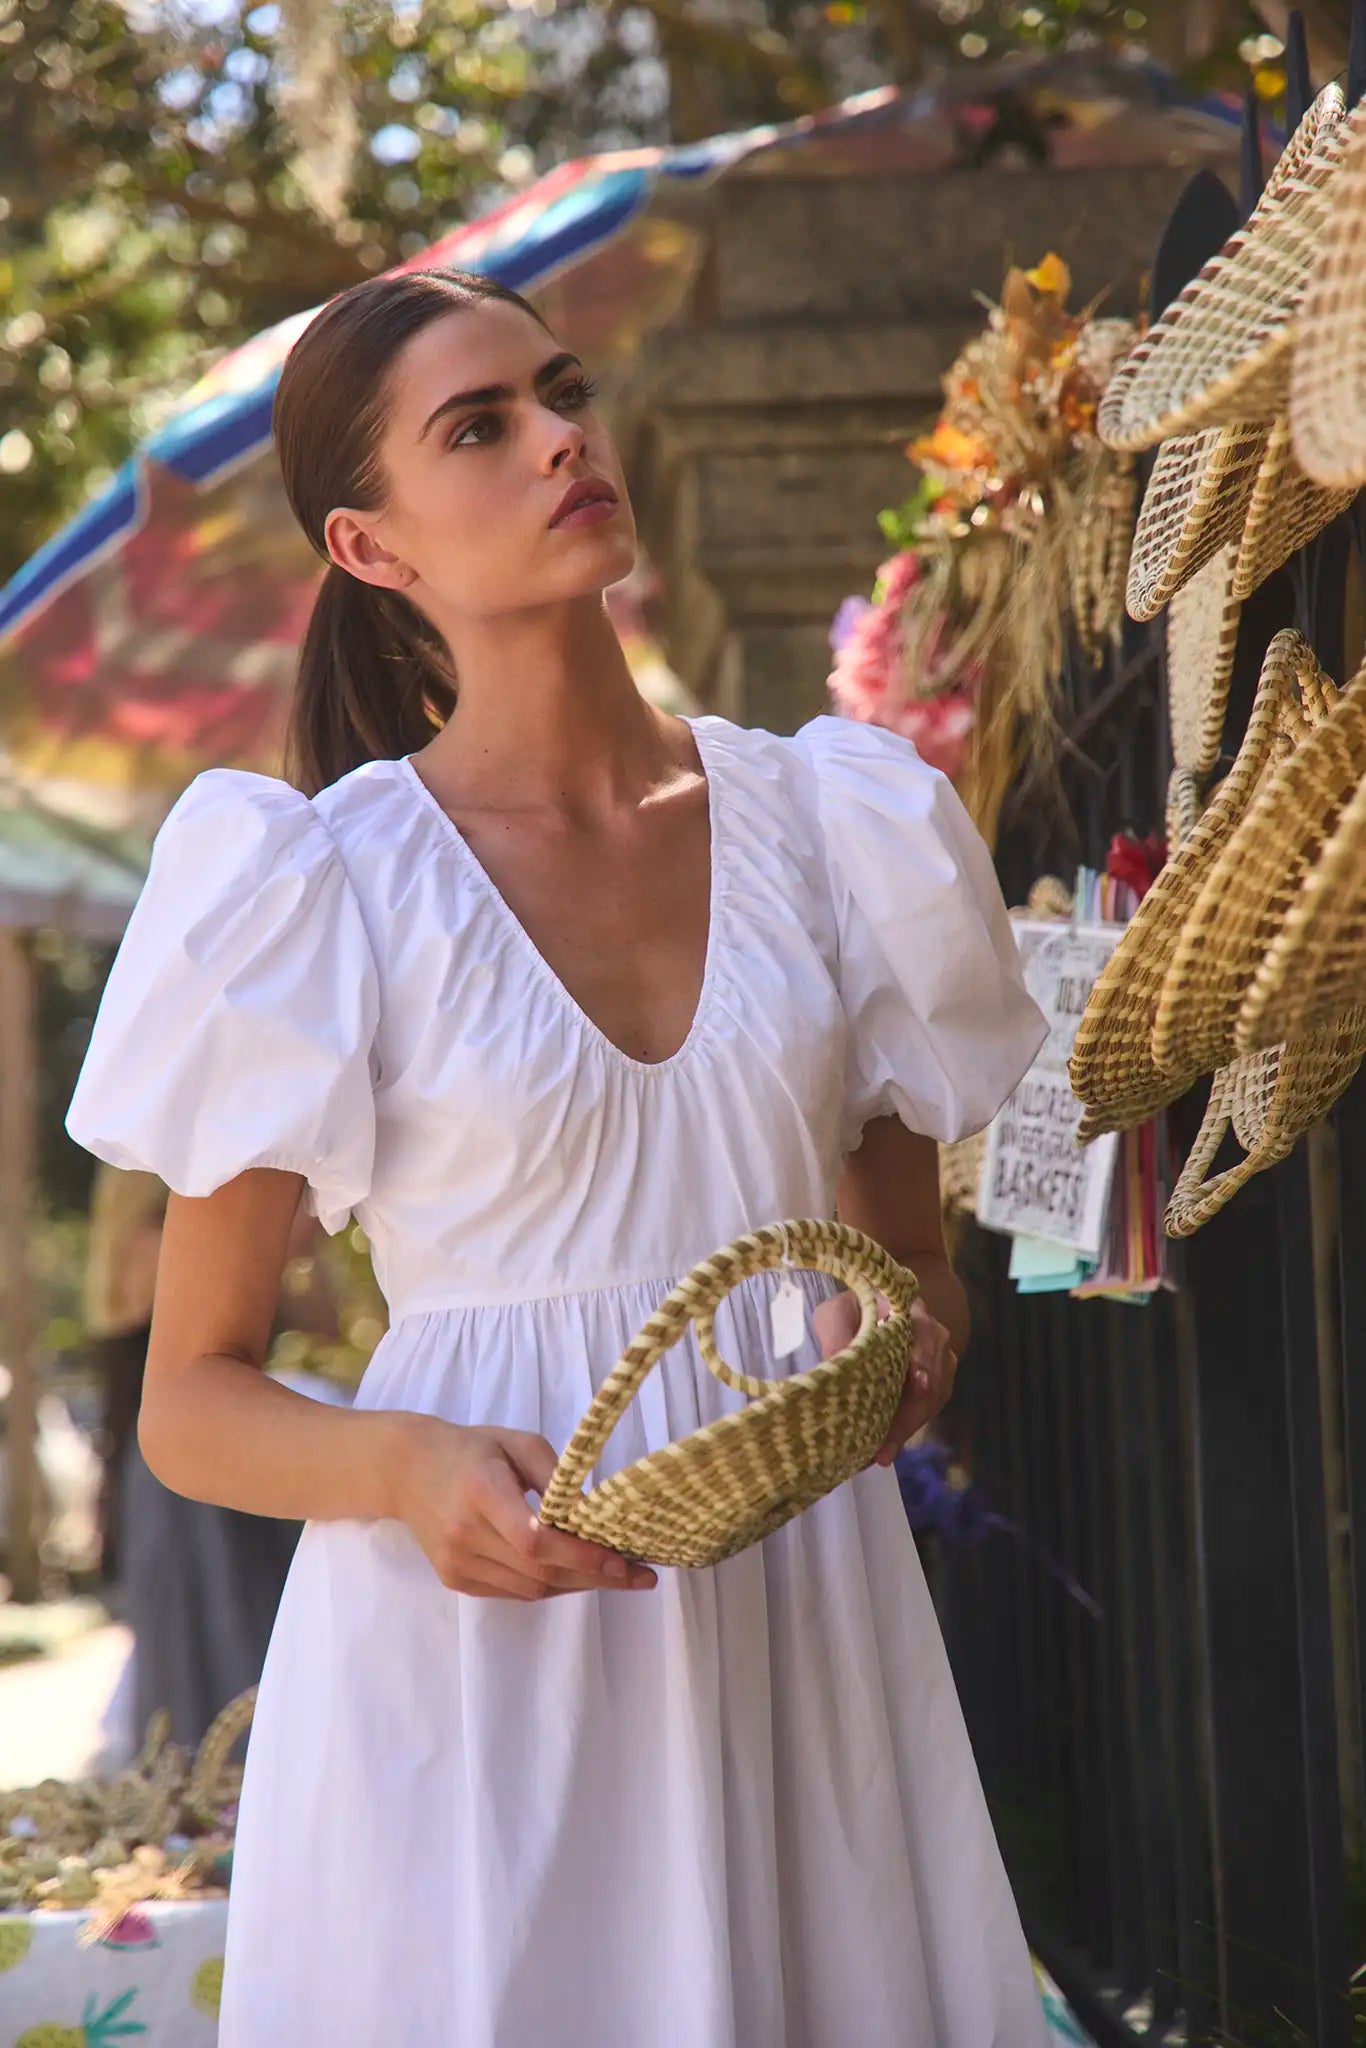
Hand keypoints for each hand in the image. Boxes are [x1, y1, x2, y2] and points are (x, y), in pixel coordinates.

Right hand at [391, 1417, 656, 1599]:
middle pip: (539, 1572)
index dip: (583, 1557)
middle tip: (639, 1576)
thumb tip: (596, 1515)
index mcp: (482, 1491)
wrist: (408, 1470)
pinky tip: (572, 1574)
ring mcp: (457, 1562)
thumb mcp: (519, 1444)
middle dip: (596, 1577)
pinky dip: (548, 1586)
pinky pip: (514, 1592)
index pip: (536, 1540)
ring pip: (530, 1589)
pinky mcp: (455, 1579)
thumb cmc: (473, 1448)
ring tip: (614, 1575)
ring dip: (577, 1584)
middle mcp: (465, 1533)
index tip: (626, 1563)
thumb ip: (558, 1478)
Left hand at [811, 1291, 957, 1467]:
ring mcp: (938, 1363)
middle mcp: (935, 1338)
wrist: (873, 1308)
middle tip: (883, 1447)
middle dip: (908, 1415)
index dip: (923, 1360)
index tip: (916, 1384)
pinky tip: (885, 1448)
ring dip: (906, 1428)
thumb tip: (835, 1366)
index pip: (926, 1336)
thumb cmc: (855, 1308)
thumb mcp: (836, 1312)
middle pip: (931, 1379)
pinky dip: (906, 1429)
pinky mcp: (934, 1385)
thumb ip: (836, 1332)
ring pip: (931, 1400)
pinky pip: (926, 1410)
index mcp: (913, 1312)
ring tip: (881, 1453)